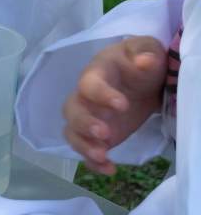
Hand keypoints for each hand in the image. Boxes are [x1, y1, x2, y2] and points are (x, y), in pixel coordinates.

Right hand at [63, 35, 166, 174]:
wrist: (141, 79)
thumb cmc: (139, 61)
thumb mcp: (146, 49)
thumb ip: (145, 51)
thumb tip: (144, 62)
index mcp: (95, 73)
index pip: (89, 84)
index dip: (101, 95)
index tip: (122, 105)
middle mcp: (85, 96)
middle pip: (71, 110)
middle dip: (84, 124)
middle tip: (105, 134)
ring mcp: (89, 117)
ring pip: (72, 132)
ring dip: (84, 146)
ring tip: (103, 157)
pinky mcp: (97, 135)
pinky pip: (85, 149)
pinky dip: (92, 162)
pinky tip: (109, 170)